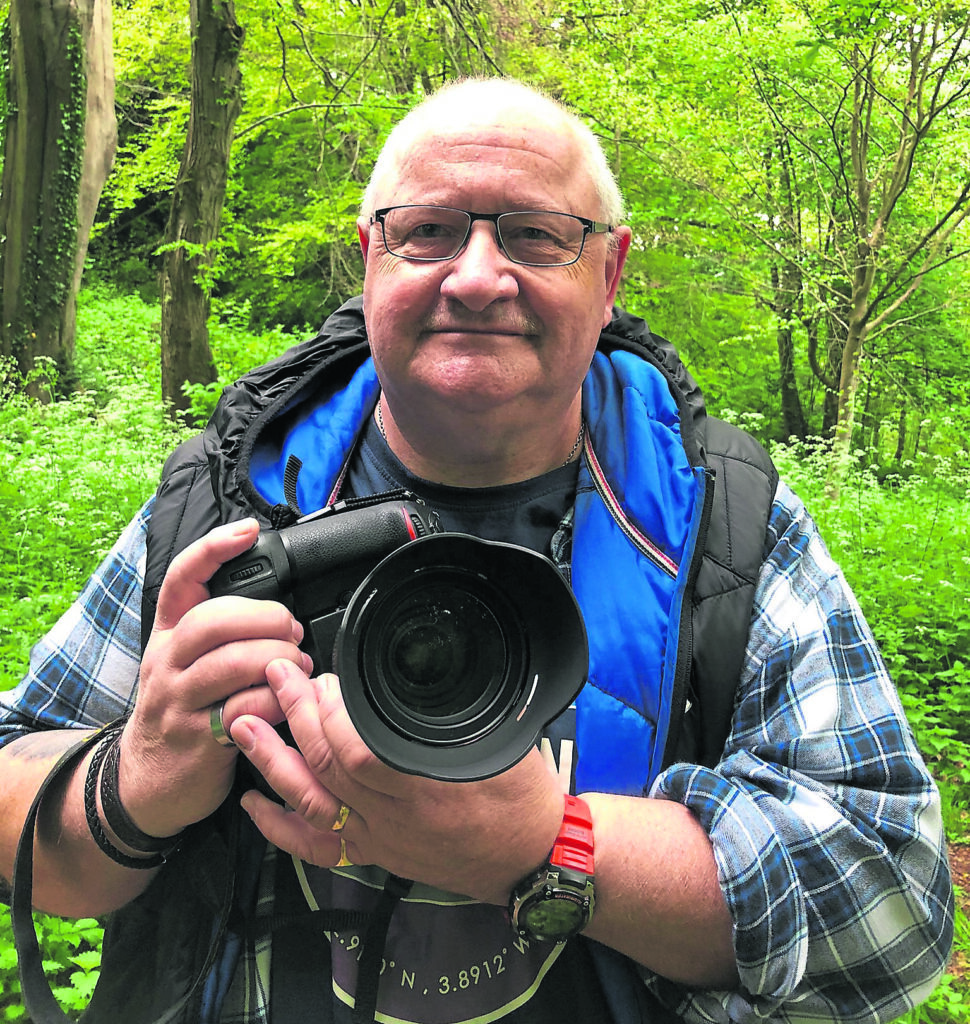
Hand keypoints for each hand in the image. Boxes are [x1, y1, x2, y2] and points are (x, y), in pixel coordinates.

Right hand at [115, 519, 313, 839]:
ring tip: (298, 665)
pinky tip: (286, 702)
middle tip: (293, 631)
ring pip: (230, 663)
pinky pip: (242, 710)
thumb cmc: (182, 710)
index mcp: (169, 634)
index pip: (182, 578)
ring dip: (276, 658)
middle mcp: (167, 661)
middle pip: (213, 620)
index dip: (214, 549)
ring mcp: (178, 700)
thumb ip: (220, 631)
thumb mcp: (186, 662)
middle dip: (265, 617)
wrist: (148, 781)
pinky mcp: (197, 738)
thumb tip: (277, 606)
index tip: (248, 530)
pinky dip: (273, 701)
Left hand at [233, 659, 564, 903]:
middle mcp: (396, 817)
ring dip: (272, 762)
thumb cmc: (521, 797)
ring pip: (312, 802)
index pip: (359, 750)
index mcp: (427, 785)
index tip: (324, 678)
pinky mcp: (375, 853)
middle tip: (278, 677)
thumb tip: (419, 672)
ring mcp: (380, 839)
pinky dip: (279, 828)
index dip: (330, 712)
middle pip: (328, 766)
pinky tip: (253, 804)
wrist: (529, 857)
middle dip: (295, 715)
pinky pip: (317, 847)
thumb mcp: (500, 741)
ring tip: (243, 725)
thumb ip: (456, 714)